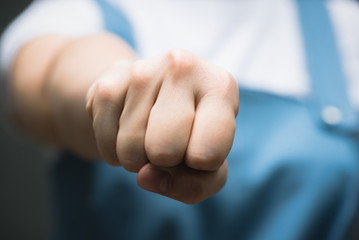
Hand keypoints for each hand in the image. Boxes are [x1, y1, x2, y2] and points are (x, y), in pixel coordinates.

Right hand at [86, 49, 238, 203]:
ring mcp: (143, 70)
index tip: (198, 147)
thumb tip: (145, 176)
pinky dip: (114, 152)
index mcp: (221, 86)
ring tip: (148, 136)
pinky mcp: (109, 81)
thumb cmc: (190, 135)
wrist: (153, 98)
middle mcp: (184, 67)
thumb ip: (193, 186)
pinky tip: (126, 131)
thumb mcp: (210, 166)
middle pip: (165, 150)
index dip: (199, 166)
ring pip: (131, 149)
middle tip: (169, 143)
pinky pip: (105, 142)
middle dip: (164, 161)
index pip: (208, 154)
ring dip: (137, 160)